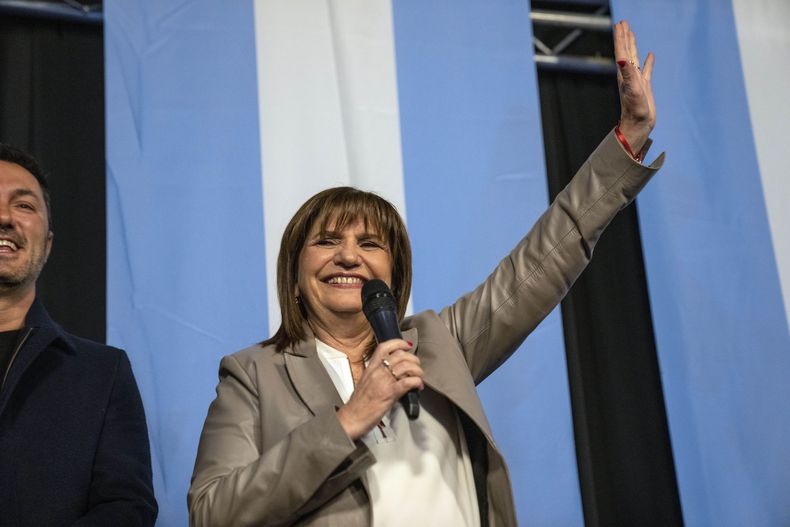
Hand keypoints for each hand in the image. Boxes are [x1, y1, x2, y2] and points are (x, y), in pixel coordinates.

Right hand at [336, 339, 423, 440]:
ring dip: (417, 370)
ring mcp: (384, 382)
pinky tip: (418, 386)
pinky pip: (408, 382)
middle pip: (399, 355)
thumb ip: (379, 376)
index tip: (406, 345)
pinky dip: (417, 382)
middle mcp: (377, 372)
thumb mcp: (367, 384)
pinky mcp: (390, 393)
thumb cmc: (358, 405)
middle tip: (416, 366)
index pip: (384, 348)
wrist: (352, 418)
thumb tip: (394, 375)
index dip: (398, 343)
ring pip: (406, 366)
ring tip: (419, 376)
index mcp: (370, 369)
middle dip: (413, 359)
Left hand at [614, 20, 655, 153]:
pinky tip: (651, 54)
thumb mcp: (632, 90)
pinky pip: (647, 69)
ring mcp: (637, 80)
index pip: (621, 51)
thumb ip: (627, 73)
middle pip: (625, 51)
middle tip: (623, 23)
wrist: (638, 125)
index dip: (620, 37)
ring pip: (634, 57)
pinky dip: (649, 61)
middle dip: (624, 37)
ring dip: (632, 45)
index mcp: (624, 74)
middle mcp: (628, 74)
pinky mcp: (645, 86)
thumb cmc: (634, 109)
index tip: (620, 24)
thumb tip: (621, 58)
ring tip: (631, 33)